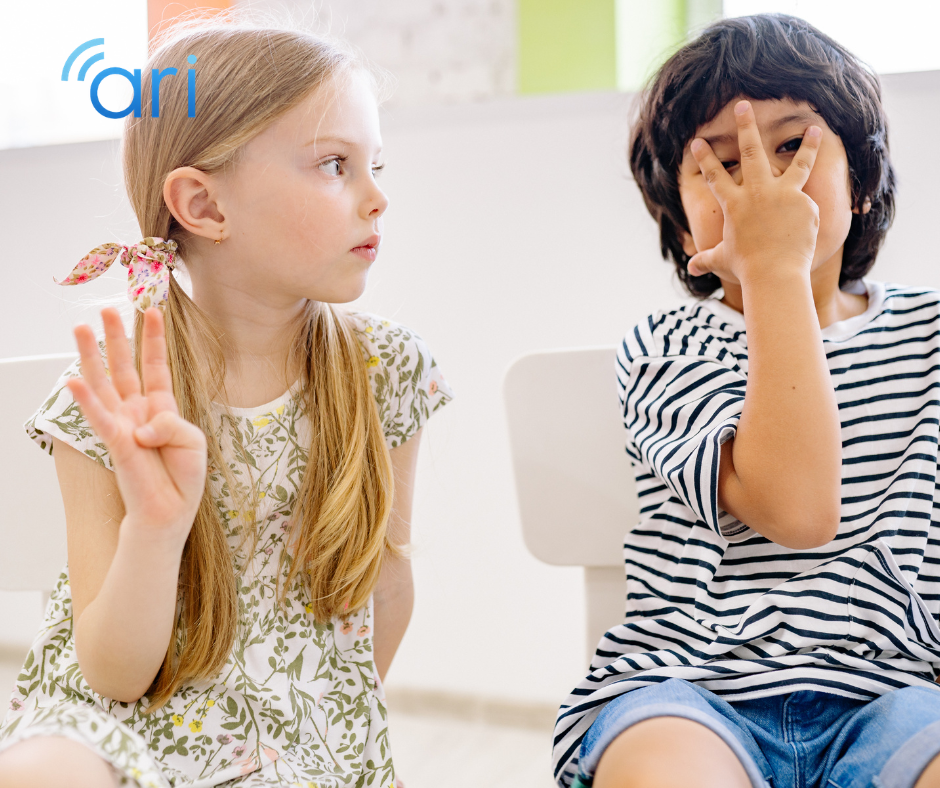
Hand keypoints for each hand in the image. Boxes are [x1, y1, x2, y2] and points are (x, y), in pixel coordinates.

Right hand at [66, 307, 206, 545]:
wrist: (170, 510)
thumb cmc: (183, 476)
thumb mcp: (192, 441)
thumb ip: (172, 424)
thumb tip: (141, 426)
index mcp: (161, 407)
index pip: (156, 366)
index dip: (154, 340)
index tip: (153, 310)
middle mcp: (137, 410)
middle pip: (124, 366)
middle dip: (117, 337)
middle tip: (107, 309)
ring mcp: (123, 424)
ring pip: (104, 383)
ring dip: (92, 355)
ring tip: (81, 328)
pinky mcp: (115, 442)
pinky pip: (99, 417)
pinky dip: (87, 400)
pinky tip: (72, 380)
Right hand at [686, 100, 821, 283]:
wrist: (774, 273)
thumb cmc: (746, 268)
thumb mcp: (723, 260)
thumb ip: (707, 260)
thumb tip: (691, 269)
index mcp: (734, 203)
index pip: (715, 175)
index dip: (704, 157)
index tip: (697, 141)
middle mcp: (758, 192)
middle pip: (751, 151)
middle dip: (746, 125)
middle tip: (744, 104)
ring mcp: (784, 194)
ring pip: (797, 162)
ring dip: (806, 143)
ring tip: (815, 127)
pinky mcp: (805, 203)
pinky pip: (806, 203)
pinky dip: (805, 212)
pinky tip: (803, 225)